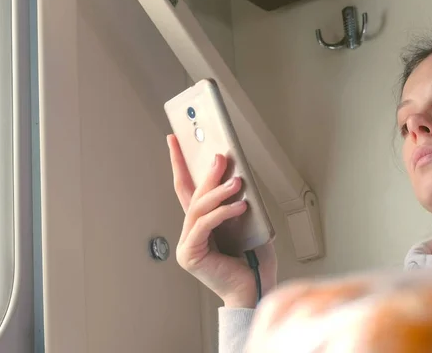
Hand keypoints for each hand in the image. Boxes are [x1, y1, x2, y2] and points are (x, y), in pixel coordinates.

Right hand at [167, 134, 277, 307]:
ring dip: (218, 192)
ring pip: (198, 208)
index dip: (180, 163)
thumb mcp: (249, 223)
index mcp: (202, 224)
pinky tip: (240, 206)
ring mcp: (188, 244)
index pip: (188, 187)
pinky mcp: (191, 254)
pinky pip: (204, 226)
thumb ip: (239, 203)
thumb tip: (238, 176)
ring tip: (237, 182)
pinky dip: (222, 213)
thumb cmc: (254, 261)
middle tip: (219, 156)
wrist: (256, 291)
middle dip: (205, 173)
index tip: (175, 140)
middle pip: (193, 195)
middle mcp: (191, 232)